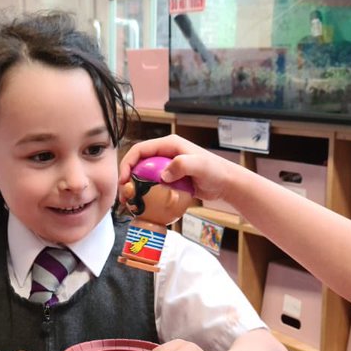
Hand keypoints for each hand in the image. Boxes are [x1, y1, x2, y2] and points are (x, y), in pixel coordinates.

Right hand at [119, 135, 239, 205]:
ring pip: (143, 175)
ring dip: (134, 187)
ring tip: (131, 202)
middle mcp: (165, 153)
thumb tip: (163, 174)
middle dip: (127, 177)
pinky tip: (144, 205)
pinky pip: (153, 185)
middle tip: (125, 195)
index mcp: (168, 145)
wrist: (226, 184)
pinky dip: (146, 194)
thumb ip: (182, 165)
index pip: (140, 150)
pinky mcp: (170, 178)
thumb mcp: (200, 165)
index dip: (127, 163)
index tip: (123, 180)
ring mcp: (167, 166)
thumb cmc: (216, 172)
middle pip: (138, 163)